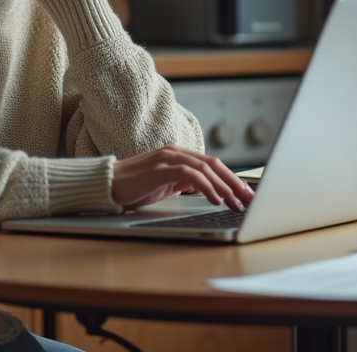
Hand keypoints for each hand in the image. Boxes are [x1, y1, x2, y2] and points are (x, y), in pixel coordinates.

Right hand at [111, 145, 254, 211]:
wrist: (106, 185)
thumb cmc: (134, 188)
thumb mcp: (165, 186)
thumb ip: (184, 183)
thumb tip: (208, 191)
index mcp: (178, 155)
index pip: (212, 164)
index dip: (232, 178)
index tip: (246, 193)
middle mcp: (175, 152)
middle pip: (214, 164)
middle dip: (235, 182)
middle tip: (249, 199)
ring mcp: (168, 158)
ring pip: (206, 168)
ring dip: (225, 187)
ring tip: (236, 204)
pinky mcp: (160, 168)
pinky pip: (191, 174)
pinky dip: (206, 187)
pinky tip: (215, 199)